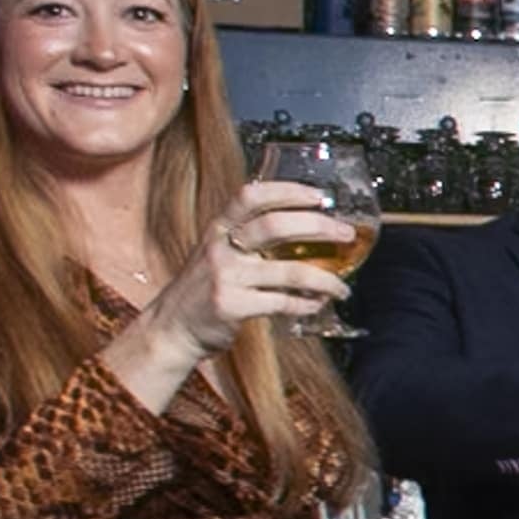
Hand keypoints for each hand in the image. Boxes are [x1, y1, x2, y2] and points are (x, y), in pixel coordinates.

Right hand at [117, 179, 351, 404]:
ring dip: (326, 279)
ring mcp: (226, 277)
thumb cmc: (204, 289)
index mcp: (219, 229)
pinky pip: (283, 302)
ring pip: (289, 272)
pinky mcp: (232, 306)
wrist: (172, 327)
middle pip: (275, 226)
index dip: (288, 191)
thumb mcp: (218, 253)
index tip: (320, 196)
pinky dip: (307, 304)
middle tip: (346, 233)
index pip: (251, 196)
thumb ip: (249, 240)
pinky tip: (318, 305)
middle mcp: (221, 248)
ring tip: (342, 288)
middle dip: (318, 227)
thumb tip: (305, 231)